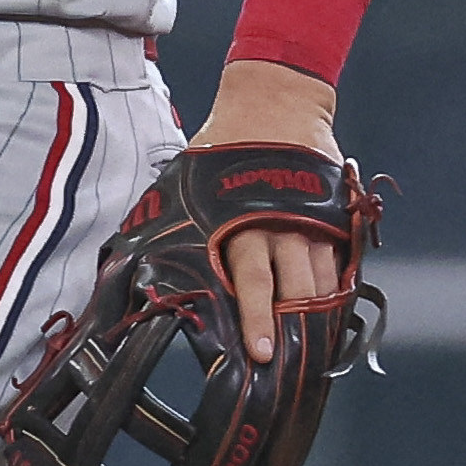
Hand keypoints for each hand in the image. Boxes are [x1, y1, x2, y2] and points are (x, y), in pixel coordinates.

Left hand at [189, 59, 343, 363]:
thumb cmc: (221, 148)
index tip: (260, 354)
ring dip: (317, 315)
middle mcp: (276, 226)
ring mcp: (309, 220)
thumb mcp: (185, 182)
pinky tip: (332, 314)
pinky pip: (338, 261)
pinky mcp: (332, 214)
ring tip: (314, 348)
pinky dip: (336, 289)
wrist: (273, 102)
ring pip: (320, 280)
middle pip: (289, 288)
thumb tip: (128, 261)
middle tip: (290, 363)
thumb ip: (168, 221)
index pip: (249, 283)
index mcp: (236, 222)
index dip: (255, 322)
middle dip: (290, 328)